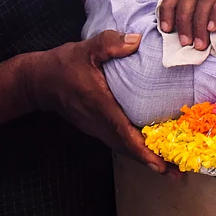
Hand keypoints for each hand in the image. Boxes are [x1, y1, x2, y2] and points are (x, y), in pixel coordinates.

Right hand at [20, 30, 168, 173]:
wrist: (38, 81)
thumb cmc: (62, 65)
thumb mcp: (85, 49)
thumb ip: (109, 43)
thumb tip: (136, 41)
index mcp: (98, 104)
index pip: (122, 131)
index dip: (141, 148)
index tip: (158, 162)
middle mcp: (98, 122)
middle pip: (127, 148)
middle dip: (152, 162)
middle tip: (176, 173)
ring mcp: (95, 127)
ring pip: (123, 148)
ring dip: (145, 158)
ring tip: (169, 168)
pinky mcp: (95, 127)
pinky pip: (118, 142)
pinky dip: (135, 149)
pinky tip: (149, 149)